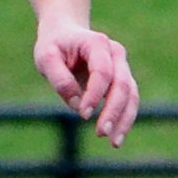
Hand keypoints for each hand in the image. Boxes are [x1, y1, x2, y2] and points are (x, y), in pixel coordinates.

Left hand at [34, 24, 138, 145]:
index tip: (83, 114)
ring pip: (132, 95)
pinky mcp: (122, 80)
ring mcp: (122, 66)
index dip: (95, 94)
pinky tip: (116, 137)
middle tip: (101, 134)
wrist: (64, 33)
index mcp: (97, 43)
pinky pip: (129, 101)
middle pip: (123, 85)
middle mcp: (116, 53)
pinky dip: (125, 119)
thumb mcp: (46, 57)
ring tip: (114, 143)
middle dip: (114, 111)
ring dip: (124, 119)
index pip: (103, 72)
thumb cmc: (54, 46)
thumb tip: (78, 105)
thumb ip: (60, 79)